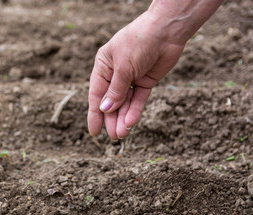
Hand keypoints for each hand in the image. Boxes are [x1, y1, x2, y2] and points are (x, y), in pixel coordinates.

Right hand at [87, 12, 184, 139]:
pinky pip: (138, 99)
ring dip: (123, 118)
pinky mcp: (146, 81)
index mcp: (103, 66)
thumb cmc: (139, 42)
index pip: (96, 94)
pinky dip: (135, 110)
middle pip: (111, 101)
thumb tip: (104, 110)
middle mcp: (115, 73)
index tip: (94, 132)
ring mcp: (131, 78)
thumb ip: (115, 90)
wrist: (167, 31)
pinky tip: (131, 122)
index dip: (94, 114)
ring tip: (122, 134)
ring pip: (125, 103)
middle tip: (114, 137)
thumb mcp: (123, 67)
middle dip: (112, 119)